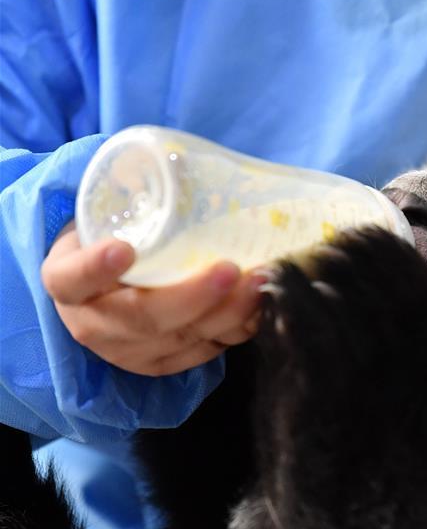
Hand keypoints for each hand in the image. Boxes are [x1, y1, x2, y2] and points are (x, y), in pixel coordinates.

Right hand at [42, 222, 264, 376]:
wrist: (101, 285)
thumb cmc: (109, 239)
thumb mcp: (102, 219)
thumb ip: (126, 202)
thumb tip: (182, 162)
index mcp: (66, 282)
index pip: (72, 278)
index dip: (96, 268)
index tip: (123, 248)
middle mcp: (92, 324)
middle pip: (142, 318)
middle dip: (192, 296)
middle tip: (231, 268)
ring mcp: (127, 351)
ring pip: (180, 340)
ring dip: (227, 313)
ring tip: (258, 281)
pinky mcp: (160, 366)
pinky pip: (202, 353)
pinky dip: (236, 330)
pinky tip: (257, 305)